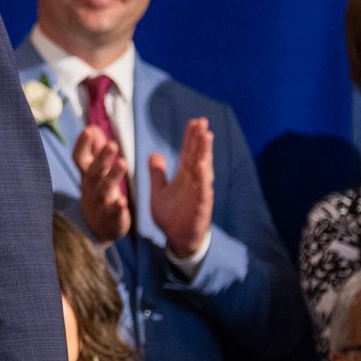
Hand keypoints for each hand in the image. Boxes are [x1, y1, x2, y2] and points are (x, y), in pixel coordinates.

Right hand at [74, 124, 130, 243]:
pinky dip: (117, 208)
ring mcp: (100, 205)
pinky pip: (113, 214)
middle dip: (101, 158)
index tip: (89, 130)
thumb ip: (95, 151)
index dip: (82, 144)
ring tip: (123, 163)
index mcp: (87, 175)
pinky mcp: (112, 220)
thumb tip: (93, 128)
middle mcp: (91, 188)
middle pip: (93, 172)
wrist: (96, 229)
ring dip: (112, 177)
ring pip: (104, 190)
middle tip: (112, 144)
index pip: (79, 158)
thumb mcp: (94, 172)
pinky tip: (122, 202)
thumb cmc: (97, 192)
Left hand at [148, 119, 216, 263]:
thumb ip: (157, 174)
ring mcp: (199, 193)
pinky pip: (202, 190)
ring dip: (205, 153)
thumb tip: (154, 154)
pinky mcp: (201, 206)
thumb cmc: (171, 216)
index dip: (191, 138)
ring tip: (206, 135)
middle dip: (200, 139)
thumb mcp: (158, 192)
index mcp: (184, 177)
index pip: (188, 153)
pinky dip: (203, 178)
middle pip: (198, 156)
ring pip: (203, 169)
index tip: (194, 122)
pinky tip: (202, 166)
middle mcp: (194, 182)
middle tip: (202, 121)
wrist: (178, 239)